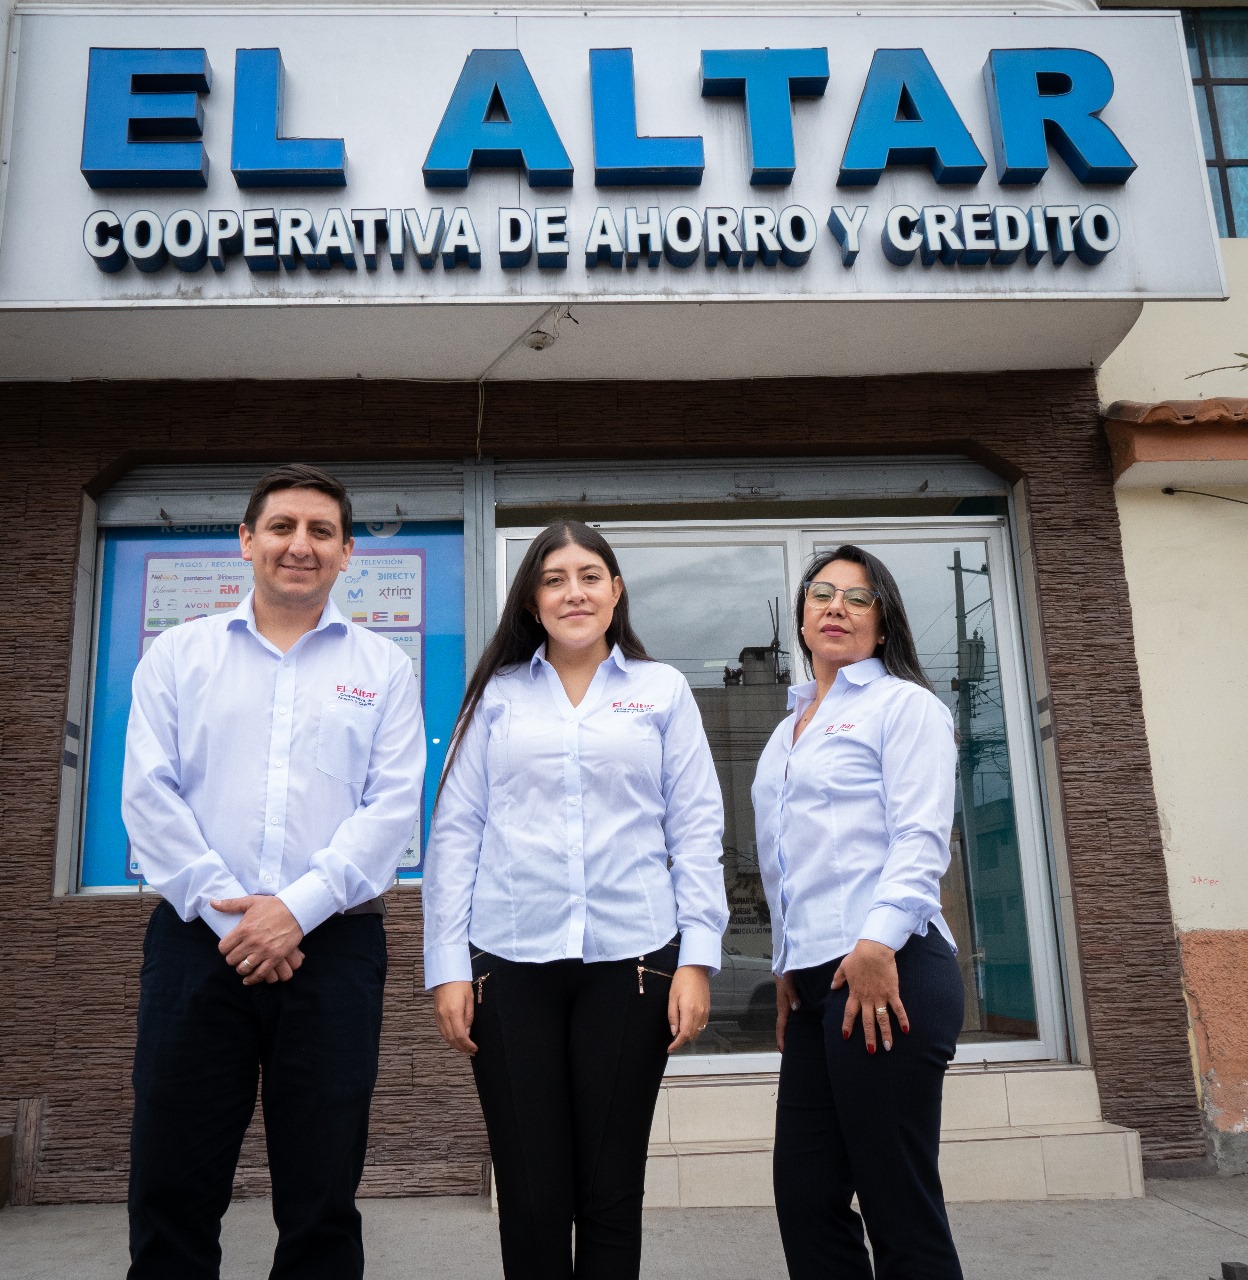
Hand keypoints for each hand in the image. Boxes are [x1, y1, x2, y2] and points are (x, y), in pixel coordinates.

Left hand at [213, 896, 304, 985]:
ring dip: (242, 968)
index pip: (223, 947)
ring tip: (244, 965)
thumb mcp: (251, 901)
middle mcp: (252, 942)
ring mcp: (264, 951)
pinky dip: (253, 979)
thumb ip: (230, 904)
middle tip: (237, 955)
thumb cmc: (273, 905)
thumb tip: (212, 903)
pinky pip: (260, 974)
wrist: (296, 910)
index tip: (229, 947)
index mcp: (244, 929)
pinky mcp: (275, 957)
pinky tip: (249, 979)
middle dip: (232, 958)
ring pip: (244, 968)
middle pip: (232, 960)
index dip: (224, 949)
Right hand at [433, 981, 477, 1055]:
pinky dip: (448, 1038)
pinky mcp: (435, 1013)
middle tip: (471, 1052)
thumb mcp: (470, 999)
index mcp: (454, 1011)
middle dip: (461, 1048)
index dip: (467, 1045)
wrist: (446, 973)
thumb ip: (468, 1017)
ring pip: (445, 1036)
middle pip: (452, 1038)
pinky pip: (441, 1030)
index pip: (460, 1035)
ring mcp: (438, 1015)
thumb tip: (467, 1033)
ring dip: (454, 1045)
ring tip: (464, 1048)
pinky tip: (454, 1040)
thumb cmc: (460, 983)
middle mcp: (444, 1015)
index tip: (474, 1049)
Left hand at [667, 965, 710, 1052]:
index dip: (677, 1044)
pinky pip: (702, 1025)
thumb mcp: (672, 997)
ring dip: (688, 1035)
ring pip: (698, 1032)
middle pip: (692, 1036)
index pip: (684, 1035)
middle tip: (672, 1039)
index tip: (670, 1048)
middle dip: (682, 1041)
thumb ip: (673, 1016)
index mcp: (689, 1011)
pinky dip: (695, 1028)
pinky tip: (687, 1024)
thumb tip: (674, 1031)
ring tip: (679, 1031)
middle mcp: (700, 1013)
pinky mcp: (708, 1009)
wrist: (696, 969)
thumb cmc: (682, 980)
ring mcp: (705, 1012)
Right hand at [774, 973, 799, 1052]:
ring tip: (792, 1043)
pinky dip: (789, 1025)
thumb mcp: (789, 985)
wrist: (782, 968)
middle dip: (783, 1039)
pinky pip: (788, 1017)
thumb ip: (793, 996)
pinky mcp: (787, 1002)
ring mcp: (784, 1006)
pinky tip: (797, 1026)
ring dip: (786, 1033)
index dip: (781, 1038)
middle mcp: (782, 1009)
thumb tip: (795, 1009)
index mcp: (782, 1007)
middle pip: (781, 1027)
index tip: (782, 1050)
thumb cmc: (785, 977)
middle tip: (787, 1052)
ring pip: (785, 1023)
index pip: (780, 1026)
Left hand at [831, 939, 909, 1054]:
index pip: (849, 1013)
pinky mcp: (892, 992)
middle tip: (871, 1051)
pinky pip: (898, 1008)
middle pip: (867, 1022)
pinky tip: (906, 1030)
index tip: (845, 1036)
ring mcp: (880, 997)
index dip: (847, 1025)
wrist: (874, 949)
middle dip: (869, 1037)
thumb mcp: (843, 967)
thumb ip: (838, 978)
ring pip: (883, 1019)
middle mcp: (867, 999)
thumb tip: (833, 986)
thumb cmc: (858, 957)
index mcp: (855, 993)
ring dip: (886, 1034)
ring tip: (888, 1047)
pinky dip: (902, 1019)